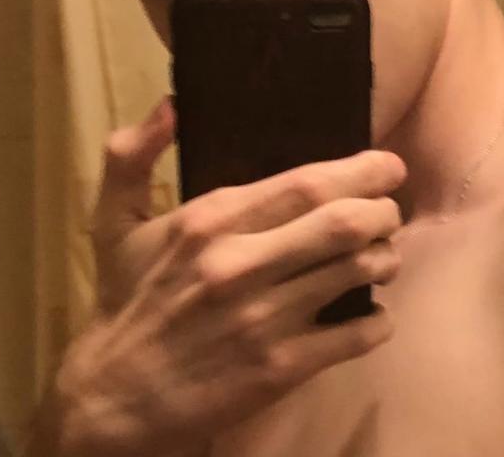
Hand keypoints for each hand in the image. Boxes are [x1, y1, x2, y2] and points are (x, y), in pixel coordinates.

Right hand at [53, 97, 406, 456]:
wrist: (113, 398)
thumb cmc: (125, 300)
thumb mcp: (114, 221)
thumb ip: (132, 156)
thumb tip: (170, 104)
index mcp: (211, 220)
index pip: (306, 183)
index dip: (361, 170)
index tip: (388, 166)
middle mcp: (241, 263)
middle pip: (344, 222)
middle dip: (383, 211)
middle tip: (390, 211)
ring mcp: (263, 318)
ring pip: (356, 272)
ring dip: (385, 259)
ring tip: (385, 255)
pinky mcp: (278, 369)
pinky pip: (354, 336)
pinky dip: (378, 321)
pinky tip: (375, 313)